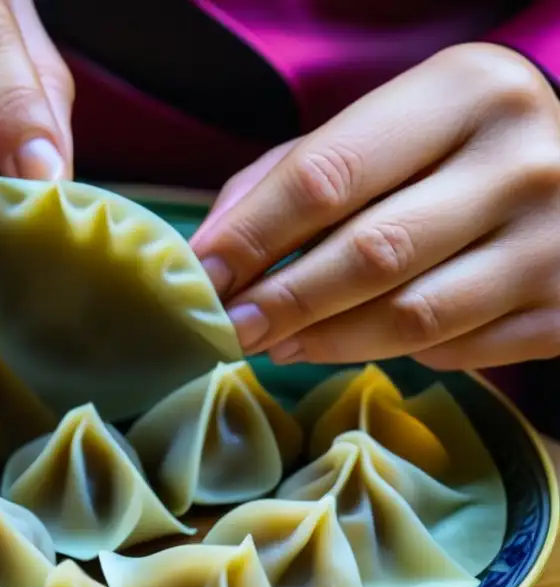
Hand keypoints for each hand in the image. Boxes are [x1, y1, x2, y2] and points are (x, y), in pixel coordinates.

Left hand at [191, 43, 559, 370]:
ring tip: (279, 342)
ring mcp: (556, 239)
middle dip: (282, 300)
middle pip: (370, 253)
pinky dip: (398, 354)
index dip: (253, 235)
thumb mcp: (379, 130)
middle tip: (231, 328)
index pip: (329, 174)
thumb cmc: (450, 151)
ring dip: (327, 340)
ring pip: (413, 318)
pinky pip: (460, 352)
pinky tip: (361, 340)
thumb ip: (288, 177)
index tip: (201, 278)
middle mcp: (522, 160)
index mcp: (465, 92)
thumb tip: (210, 252)